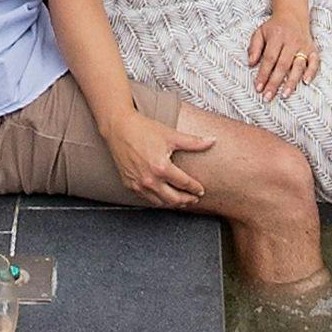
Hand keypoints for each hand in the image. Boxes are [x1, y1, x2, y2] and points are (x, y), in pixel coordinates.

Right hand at [97, 102, 212, 206]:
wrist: (119, 128)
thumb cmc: (143, 129)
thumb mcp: (171, 135)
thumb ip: (194, 142)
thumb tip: (212, 140)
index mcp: (161, 168)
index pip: (184, 183)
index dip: (195, 188)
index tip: (201, 190)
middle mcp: (149, 179)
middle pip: (174, 199)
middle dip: (186, 200)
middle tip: (194, 199)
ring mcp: (138, 184)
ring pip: (160, 202)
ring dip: (173, 203)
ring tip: (181, 200)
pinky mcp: (130, 185)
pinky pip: (147, 199)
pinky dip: (158, 200)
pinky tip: (163, 197)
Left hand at [248, 7, 318, 98]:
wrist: (292, 14)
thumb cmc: (274, 27)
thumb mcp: (260, 32)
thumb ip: (254, 47)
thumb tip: (250, 64)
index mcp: (277, 37)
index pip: (269, 59)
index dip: (263, 74)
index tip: (258, 88)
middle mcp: (291, 42)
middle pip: (282, 65)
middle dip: (274, 82)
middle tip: (267, 97)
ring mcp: (303, 46)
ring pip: (298, 66)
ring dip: (291, 81)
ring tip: (284, 95)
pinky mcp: (313, 49)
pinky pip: (315, 62)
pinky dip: (311, 72)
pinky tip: (306, 82)